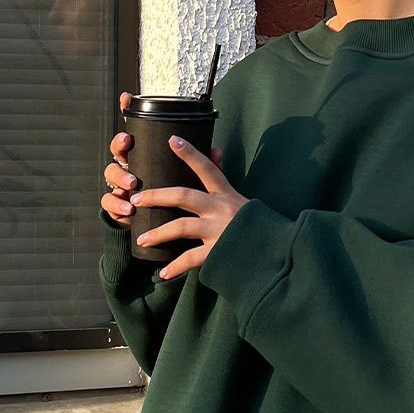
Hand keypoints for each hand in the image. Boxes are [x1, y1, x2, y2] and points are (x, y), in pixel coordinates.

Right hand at [100, 91, 223, 228]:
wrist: (163, 232)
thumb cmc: (178, 200)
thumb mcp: (193, 182)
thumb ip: (204, 168)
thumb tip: (217, 150)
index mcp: (146, 156)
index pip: (136, 131)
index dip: (128, 112)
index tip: (127, 98)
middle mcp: (131, 167)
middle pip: (118, 150)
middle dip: (119, 143)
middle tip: (127, 142)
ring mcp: (121, 186)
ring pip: (110, 174)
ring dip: (119, 176)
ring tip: (132, 183)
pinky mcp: (117, 206)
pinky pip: (109, 202)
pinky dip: (116, 204)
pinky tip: (128, 208)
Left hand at [130, 137, 249, 277]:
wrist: (277, 252)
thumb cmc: (257, 226)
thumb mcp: (242, 200)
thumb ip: (223, 182)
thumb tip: (215, 151)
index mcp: (226, 194)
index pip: (207, 168)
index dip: (190, 153)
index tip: (171, 139)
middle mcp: (221, 209)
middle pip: (183, 196)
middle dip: (157, 196)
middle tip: (136, 199)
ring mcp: (218, 230)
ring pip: (181, 227)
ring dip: (158, 233)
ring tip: (140, 238)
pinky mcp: (217, 252)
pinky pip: (191, 258)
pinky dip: (175, 266)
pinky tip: (163, 273)